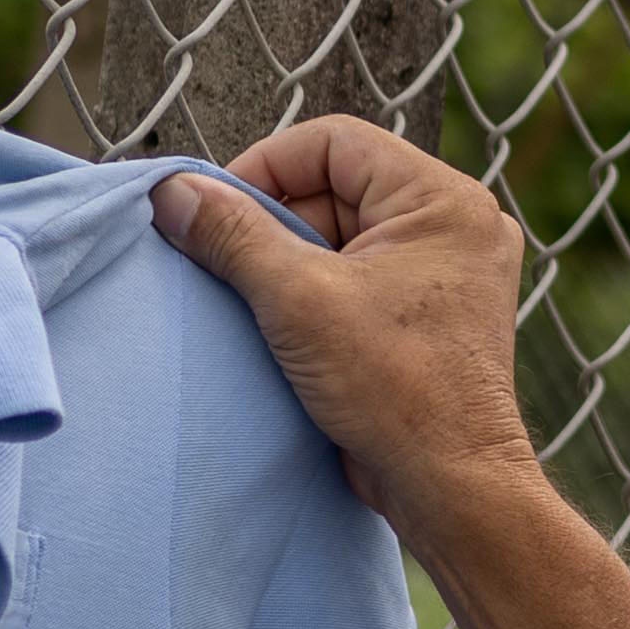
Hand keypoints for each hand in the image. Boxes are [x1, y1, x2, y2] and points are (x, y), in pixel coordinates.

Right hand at [156, 116, 540, 546]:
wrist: (453, 486)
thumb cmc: (395, 387)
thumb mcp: (296, 299)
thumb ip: (232, 234)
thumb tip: (172, 192)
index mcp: (442, 199)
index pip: (333, 142)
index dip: (265, 167)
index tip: (215, 210)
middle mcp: (457, 225)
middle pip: (337, 188)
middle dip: (274, 221)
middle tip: (224, 261)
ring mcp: (448, 273)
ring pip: (344, 237)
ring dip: (289, 262)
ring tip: (252, 301)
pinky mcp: (431, 317)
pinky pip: (361, 278)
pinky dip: (316, 293)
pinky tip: (279, 326)